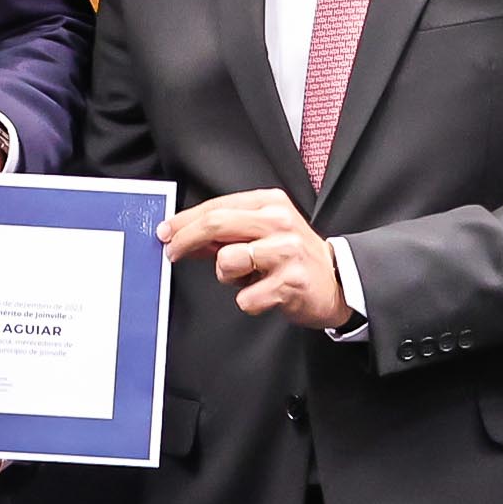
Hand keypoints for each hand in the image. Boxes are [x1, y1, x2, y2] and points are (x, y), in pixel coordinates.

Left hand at [161, 190, 354, 332]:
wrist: (337, 281)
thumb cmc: (293, 257)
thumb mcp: (261, 235)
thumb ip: (225, 234)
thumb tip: (183, 236)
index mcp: (270, 203)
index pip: (216, 207)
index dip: (184, 221)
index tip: (165, 232)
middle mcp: (279, 221)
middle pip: (216, 224)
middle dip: (185, 240)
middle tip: (172, 253)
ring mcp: (286, 251)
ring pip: (227, 261)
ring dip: (227, 276)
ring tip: (248, 277)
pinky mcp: (290, 282)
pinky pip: (245, 297)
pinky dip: (249, 300)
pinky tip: (266, 294)